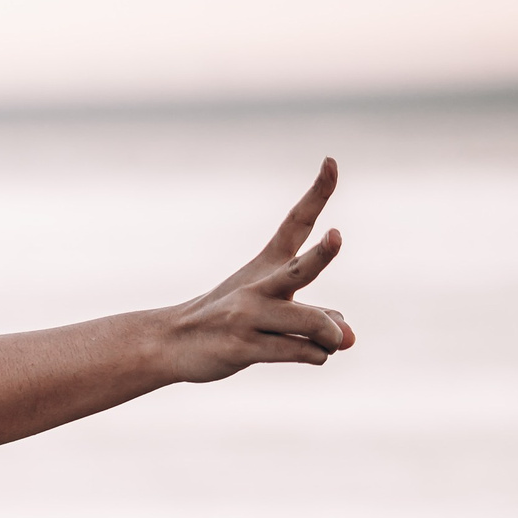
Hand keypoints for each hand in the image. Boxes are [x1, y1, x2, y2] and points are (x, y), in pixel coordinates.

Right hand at [161, 158, 355, 382]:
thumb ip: (316, 319)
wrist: (169, 342)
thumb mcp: (274, 311)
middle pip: (301, 269)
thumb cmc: (229, 322)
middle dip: (322, 253)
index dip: (318, 192)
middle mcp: (259, 286)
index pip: (296, 222)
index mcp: (267, 265)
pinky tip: (315, 355)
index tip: (332, 161)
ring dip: (332, 336)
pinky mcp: (242, 346)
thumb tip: (348, 339)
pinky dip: (316, 355)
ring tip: (335, 343)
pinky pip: (297, 350)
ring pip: (311, 322)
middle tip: (336, 237)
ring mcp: (249, 316)